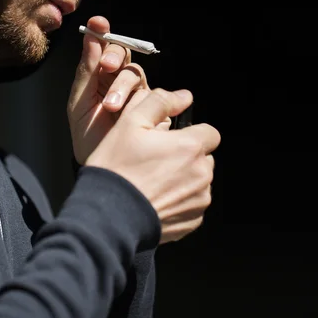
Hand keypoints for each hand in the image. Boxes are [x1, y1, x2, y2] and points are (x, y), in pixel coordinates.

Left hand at [68, 16, 168, 163]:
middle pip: (125, 57)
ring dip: (124, 87)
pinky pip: (154, 96)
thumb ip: (86, 72)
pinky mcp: (156, 110)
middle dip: (116, 59)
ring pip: (138, 76)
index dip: (104, 34)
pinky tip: (132, 113)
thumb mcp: (79, 105)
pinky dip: (144, 101)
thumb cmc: (89, 139)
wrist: (106, 169)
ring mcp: (139, 96)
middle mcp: (120, 83)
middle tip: (107, 68)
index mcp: (99, 78)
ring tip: (111, 107)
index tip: (100, 24)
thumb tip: (91, 37)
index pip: (105, 48)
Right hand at [85, 88, 220, 243]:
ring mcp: (199, 200)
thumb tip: (184, 96)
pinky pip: (193, 205)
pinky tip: (156, 200)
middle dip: (187, 157)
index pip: (210, 133)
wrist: (107, 216)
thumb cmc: (117, 167)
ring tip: (154, 183)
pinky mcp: (193, 221)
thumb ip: (159, 103)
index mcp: (191, 147)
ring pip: (200, 182)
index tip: (172, 142)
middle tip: (157, 162)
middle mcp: (202, 174)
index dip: (192, 134)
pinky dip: (180, 202)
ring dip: (185, 179)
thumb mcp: (130, 123)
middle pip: (205, 158)